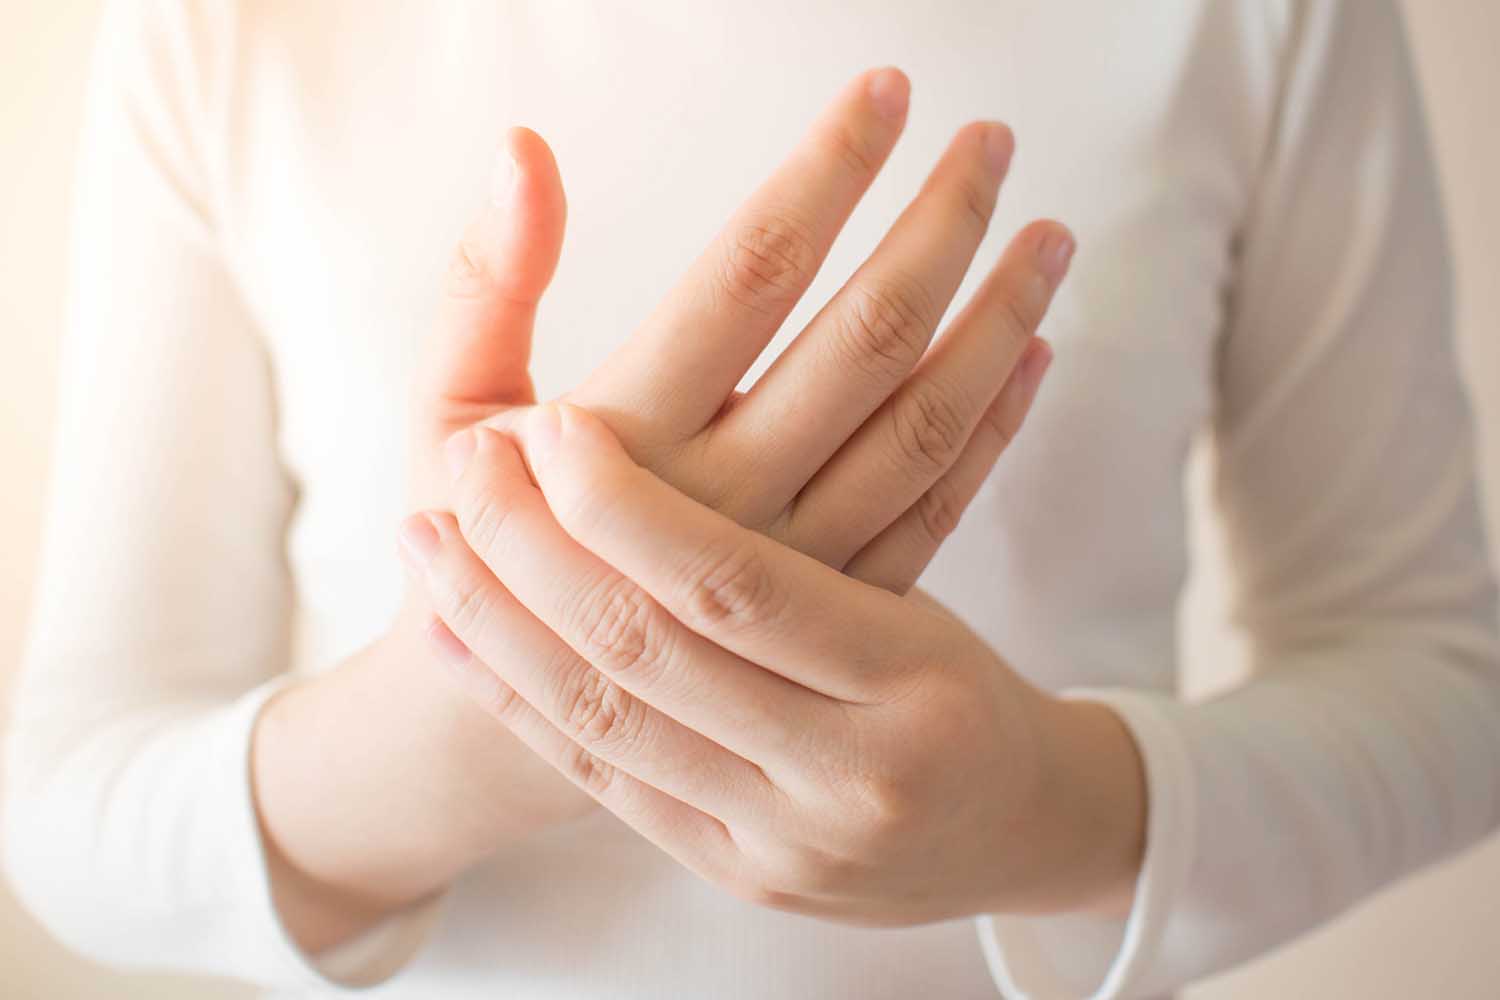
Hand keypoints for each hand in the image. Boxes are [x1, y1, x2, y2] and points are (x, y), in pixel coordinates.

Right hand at [254, 66, 1070, 951]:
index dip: (827, 172)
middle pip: (866, 342)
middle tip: (995, 139)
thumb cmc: (473, 549)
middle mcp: (723, 505)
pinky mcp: (831, 615)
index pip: (750, 273)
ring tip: (1049, 234)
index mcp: (623, 441)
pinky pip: (933, 513)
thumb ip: (482, 287)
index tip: (887, 91)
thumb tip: (524, 149)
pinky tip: (1032, 352)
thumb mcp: (441, 417)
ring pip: (923, 428)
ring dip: (996, 320)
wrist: (517, 729)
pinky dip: (993, 430)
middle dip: (939, 227)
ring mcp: (792, 568)